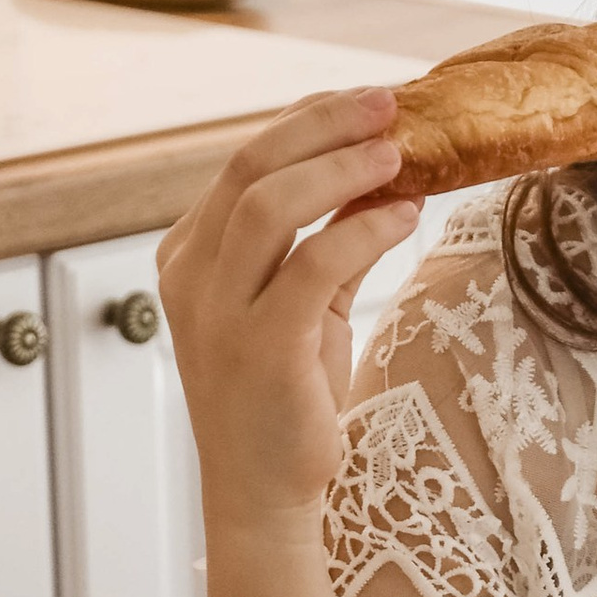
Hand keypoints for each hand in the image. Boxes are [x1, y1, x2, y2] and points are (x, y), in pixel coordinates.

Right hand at [156, 89, 420, 529]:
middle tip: (391, 103)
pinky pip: (314, 263)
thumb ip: (326, 242)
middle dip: (325, 123)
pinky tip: (406, 214)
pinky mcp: (261, 348)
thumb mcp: (301, 306)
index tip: (367, 102)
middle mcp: (192, 276)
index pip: (245, 162)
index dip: (309, 121)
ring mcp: (219, 313)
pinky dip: (365, 228)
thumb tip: (383, 176)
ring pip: (270, 203)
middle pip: (251, 165)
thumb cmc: (283, 399)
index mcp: (190, 256)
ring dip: (343, 166)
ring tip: (402, 151)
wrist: (263, 494)